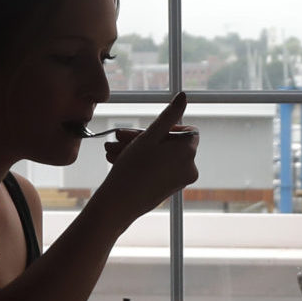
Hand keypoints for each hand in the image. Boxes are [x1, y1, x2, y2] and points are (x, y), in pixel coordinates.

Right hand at [93, 93, 196, 219]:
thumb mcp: (149, 136)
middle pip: (169, 143)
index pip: (187, 130)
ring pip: (160, 155)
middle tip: (118, 137)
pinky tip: (117, 160)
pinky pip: (158, 168)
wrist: (120, 204)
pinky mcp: (170, 188)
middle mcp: (190, 167)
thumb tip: (184, 96)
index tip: (147, 131)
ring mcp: (180, 180)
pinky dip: (142, 162)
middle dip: (143, 138)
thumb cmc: (133, 169)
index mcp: (188, 151)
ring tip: (112, 150)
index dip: (167, 127)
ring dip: (136, 149)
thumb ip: (169, 115)